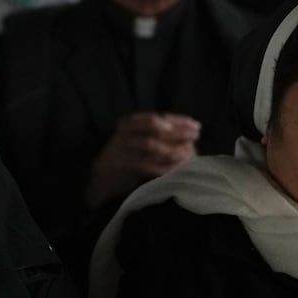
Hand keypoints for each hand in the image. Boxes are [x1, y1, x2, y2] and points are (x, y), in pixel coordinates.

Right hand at [85, 112, 201, 207]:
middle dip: (179, 132)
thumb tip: (186, 130)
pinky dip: (163, 167)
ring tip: (188, 153)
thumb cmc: (125, 158)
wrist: (101, 179)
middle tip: (195, 137)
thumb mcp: (137, 140)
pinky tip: (176, 169)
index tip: (195, 125)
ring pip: (151, 145)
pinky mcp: (123, 166)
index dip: (176, 120)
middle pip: (155, 129)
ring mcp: (121, 149)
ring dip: (172, 149)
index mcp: (127, 124)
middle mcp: (123, 133)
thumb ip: (155, 134)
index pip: (154, 118)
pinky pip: (146, 165)